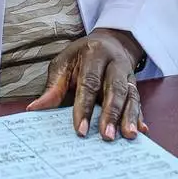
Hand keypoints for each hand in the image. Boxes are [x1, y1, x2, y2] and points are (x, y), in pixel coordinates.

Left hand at [27, 29, 149, 141]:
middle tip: (106, 136)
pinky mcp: (135, 85)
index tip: (80, 129)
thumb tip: (35, 108)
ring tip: (128, 136)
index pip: (89, 82)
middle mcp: (114, 64)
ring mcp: (128, 74)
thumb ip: (53, 86)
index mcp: (94, 54)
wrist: (110, 42)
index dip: (85, 107)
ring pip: (131, 96)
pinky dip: (140, 116)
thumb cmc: (81, 56)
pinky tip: (142, 131)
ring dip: (129, 117)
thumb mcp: (64, 62)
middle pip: (115, 89)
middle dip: (111, 114)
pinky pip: (139, 101)